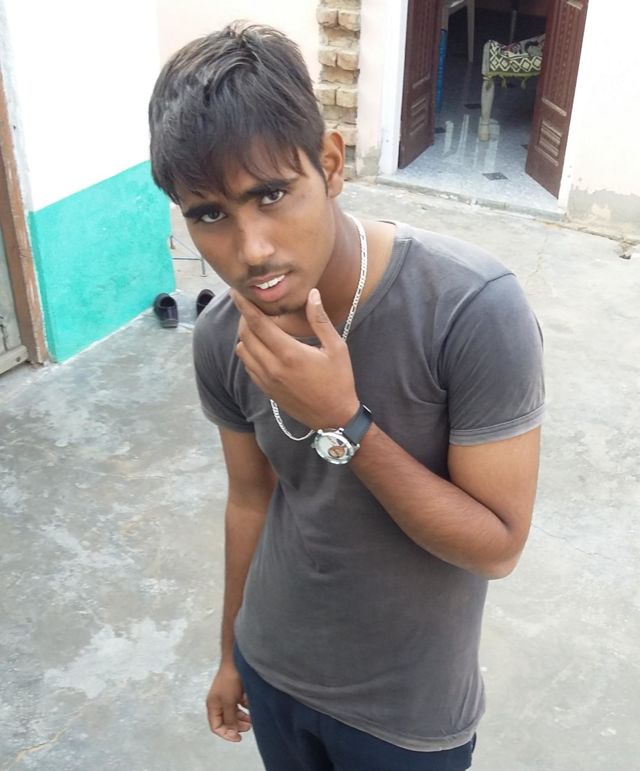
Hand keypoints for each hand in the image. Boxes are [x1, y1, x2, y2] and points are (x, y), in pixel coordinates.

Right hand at [206, 660, 250, 741]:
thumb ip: (230, 719)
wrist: (237, 660)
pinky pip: (240, 703)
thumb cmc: (230, 680)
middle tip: (248, 727)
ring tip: (252, 719)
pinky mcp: (235, 690)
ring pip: (234, 713)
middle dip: (237, 726)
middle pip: (226, 721)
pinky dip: (246, 706)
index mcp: (213, 706)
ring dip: (243, 717)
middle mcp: (219, 702)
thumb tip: (232, 732)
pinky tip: (251, 704)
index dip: (226, 734)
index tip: (238, 737)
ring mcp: (227, 695)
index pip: (216, 727)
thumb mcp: (229, 702)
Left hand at [233, 288, 359, 428]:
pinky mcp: (266, 389)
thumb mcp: (336, 348)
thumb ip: (320, 320)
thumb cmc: (339, 381)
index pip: (258, 324)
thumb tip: (313, 295)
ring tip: (256, 326)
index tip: (237, 293)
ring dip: (245, 335)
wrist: (334, 417)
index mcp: (289, 354)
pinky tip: (261, 346)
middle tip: (251, 307)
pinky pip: (248, 366)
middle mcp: (273, 367)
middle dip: (244, 318)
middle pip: (245, 335)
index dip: (245, 306)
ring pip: (242, 351)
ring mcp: (267, 380)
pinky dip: (249, 352)